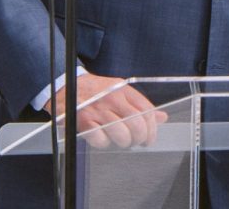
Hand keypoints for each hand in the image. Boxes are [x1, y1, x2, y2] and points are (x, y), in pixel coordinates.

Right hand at [43, 72, 166, 148]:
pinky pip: (101, 141)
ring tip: (119, 140)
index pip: (146, 111)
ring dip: (123, 143)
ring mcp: (98, 110)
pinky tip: (101, 137)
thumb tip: (162, 117)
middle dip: (139, 139)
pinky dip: (103, 143)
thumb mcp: (119, 91)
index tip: (149, 138)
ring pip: (122, 135)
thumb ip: (140, 105)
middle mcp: (112, 98)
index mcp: (123, 89)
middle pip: (137, 126)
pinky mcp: (84, 121)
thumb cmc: (96, 91)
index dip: (152, 129)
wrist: (66, 85)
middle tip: (135, 142)